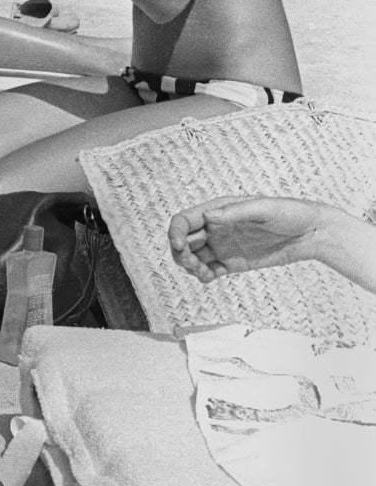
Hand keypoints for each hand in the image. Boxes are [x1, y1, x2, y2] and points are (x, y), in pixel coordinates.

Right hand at [169, 196, 325, 283]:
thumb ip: (235, 212)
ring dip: (190, 267)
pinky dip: (203, 276)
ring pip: (192, 258)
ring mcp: (224, 246)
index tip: (180, 247)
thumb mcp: (264, 209)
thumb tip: (207, 216)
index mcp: (219, 209)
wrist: (311, 233)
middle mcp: (216, 228)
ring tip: (206, 274)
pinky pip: (209, 271)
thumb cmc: (290, 213)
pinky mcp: (233, 263)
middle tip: (194, 264)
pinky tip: (212, 277)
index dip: (175, 233)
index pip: (184, 220)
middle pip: (183, 241)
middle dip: (180, 254)